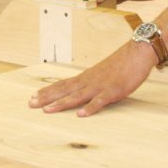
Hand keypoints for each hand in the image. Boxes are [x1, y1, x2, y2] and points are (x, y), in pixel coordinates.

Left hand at [28, 41, 156, 116]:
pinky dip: (90, 108)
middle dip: (47, 97)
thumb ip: (92, 82)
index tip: (33, 97)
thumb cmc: (122, 64)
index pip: (63, 84)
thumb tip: (82, 90)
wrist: (137, 53)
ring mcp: (100, 86)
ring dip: (62, 103)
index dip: (47, 91)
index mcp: (86, 77)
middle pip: (64, 90)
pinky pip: (100, 101)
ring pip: (77, 96)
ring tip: (47, 110)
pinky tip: (80, 114)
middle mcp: (89, 81)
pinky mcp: (113, 91)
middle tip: (30, 104)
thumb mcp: (103, 74)